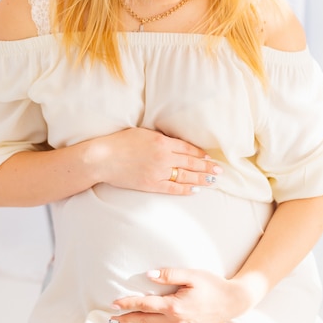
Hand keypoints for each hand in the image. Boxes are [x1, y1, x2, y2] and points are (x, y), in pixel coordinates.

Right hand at [89, 128, 221, 194]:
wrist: (102, 158)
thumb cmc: (119, 142)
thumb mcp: (142, 133)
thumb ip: (160, 138)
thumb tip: (174, 143)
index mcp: (162, 142)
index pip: (188, 148)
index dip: (200, 153)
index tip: (209, 156)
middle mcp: (164, 157)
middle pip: (191, 162)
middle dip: (207, 166)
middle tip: (220, 170)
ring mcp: (158, 172)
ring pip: (185, 176)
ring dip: (201, 178)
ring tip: (213, 180)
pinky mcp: (151, 184)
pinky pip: (173, 188)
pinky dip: (185, 189)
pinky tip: (195, 189)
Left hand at [110, 268, 252, 322]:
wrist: (233, 301)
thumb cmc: (214, 285)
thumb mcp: (192, 275)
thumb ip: (170, 275)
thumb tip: (149, 275)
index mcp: (174, 305)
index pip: (144, 305)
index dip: (128, 304)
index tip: (114, 304)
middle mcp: (175, 320)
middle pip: (145, 320)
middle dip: (127, 319)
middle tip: (113, 318)